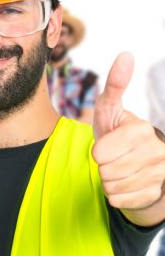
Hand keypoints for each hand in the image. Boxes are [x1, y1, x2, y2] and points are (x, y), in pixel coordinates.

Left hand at [92, 52, 164, 209]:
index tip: (108, 144)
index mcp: (142, 131)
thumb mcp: (110, 109)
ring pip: (111, 187)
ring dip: (108, 180)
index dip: (97, 151)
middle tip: (113, 157)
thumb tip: (125, 55)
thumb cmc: (117, 133)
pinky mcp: (153, 193)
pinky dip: (115, 194)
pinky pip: (119, 200)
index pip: (100, 154)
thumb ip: (115, 85)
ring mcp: (157, 174)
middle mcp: (156, 152)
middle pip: (105, 171)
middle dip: (102, 166)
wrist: (135, 161)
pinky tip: (125, 182)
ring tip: (118, 168)